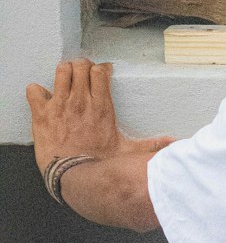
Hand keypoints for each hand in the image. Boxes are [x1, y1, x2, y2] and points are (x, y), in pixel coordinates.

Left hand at [26, 60, 172, 173]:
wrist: (74, 176)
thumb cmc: (100, 165)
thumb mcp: (129, 152)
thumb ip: (151, 144)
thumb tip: (174, 144)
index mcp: (101, 106)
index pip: (100, 71)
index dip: (101, 69)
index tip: (101, 74)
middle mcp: (81, 101)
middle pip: (80, 66)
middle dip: (82, 67)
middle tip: (82, 75)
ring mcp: (59, 105)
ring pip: (60, 71)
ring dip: (63, 73)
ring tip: (64, 81)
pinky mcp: (42, 114)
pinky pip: (34, 90)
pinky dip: (37, 92)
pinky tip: (43, 99)